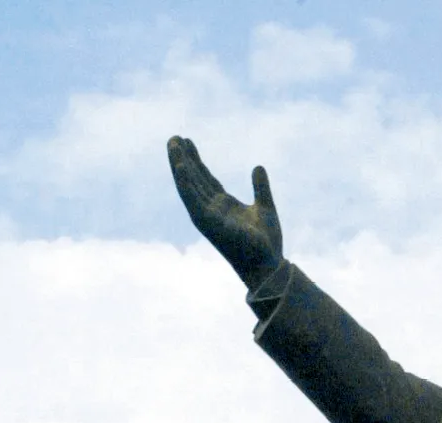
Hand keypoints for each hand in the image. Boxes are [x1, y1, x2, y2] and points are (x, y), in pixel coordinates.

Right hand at [166, 137, 283, 287]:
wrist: (268, 264)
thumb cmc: (266, 243)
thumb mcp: (265, 207)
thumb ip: (260, 187)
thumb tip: (257, 166)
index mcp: (223, 205)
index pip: (205, 179)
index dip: (196, 161)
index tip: (187, 142)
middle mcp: (212, 209)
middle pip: (194, 179)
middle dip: (183, 158)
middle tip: (174, 137)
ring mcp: (208, 216)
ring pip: (189, 186)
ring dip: (179, 165)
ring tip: (173, 143)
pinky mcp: (208, 223)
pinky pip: (193, 199)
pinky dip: (186, 183)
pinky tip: (180, 166)